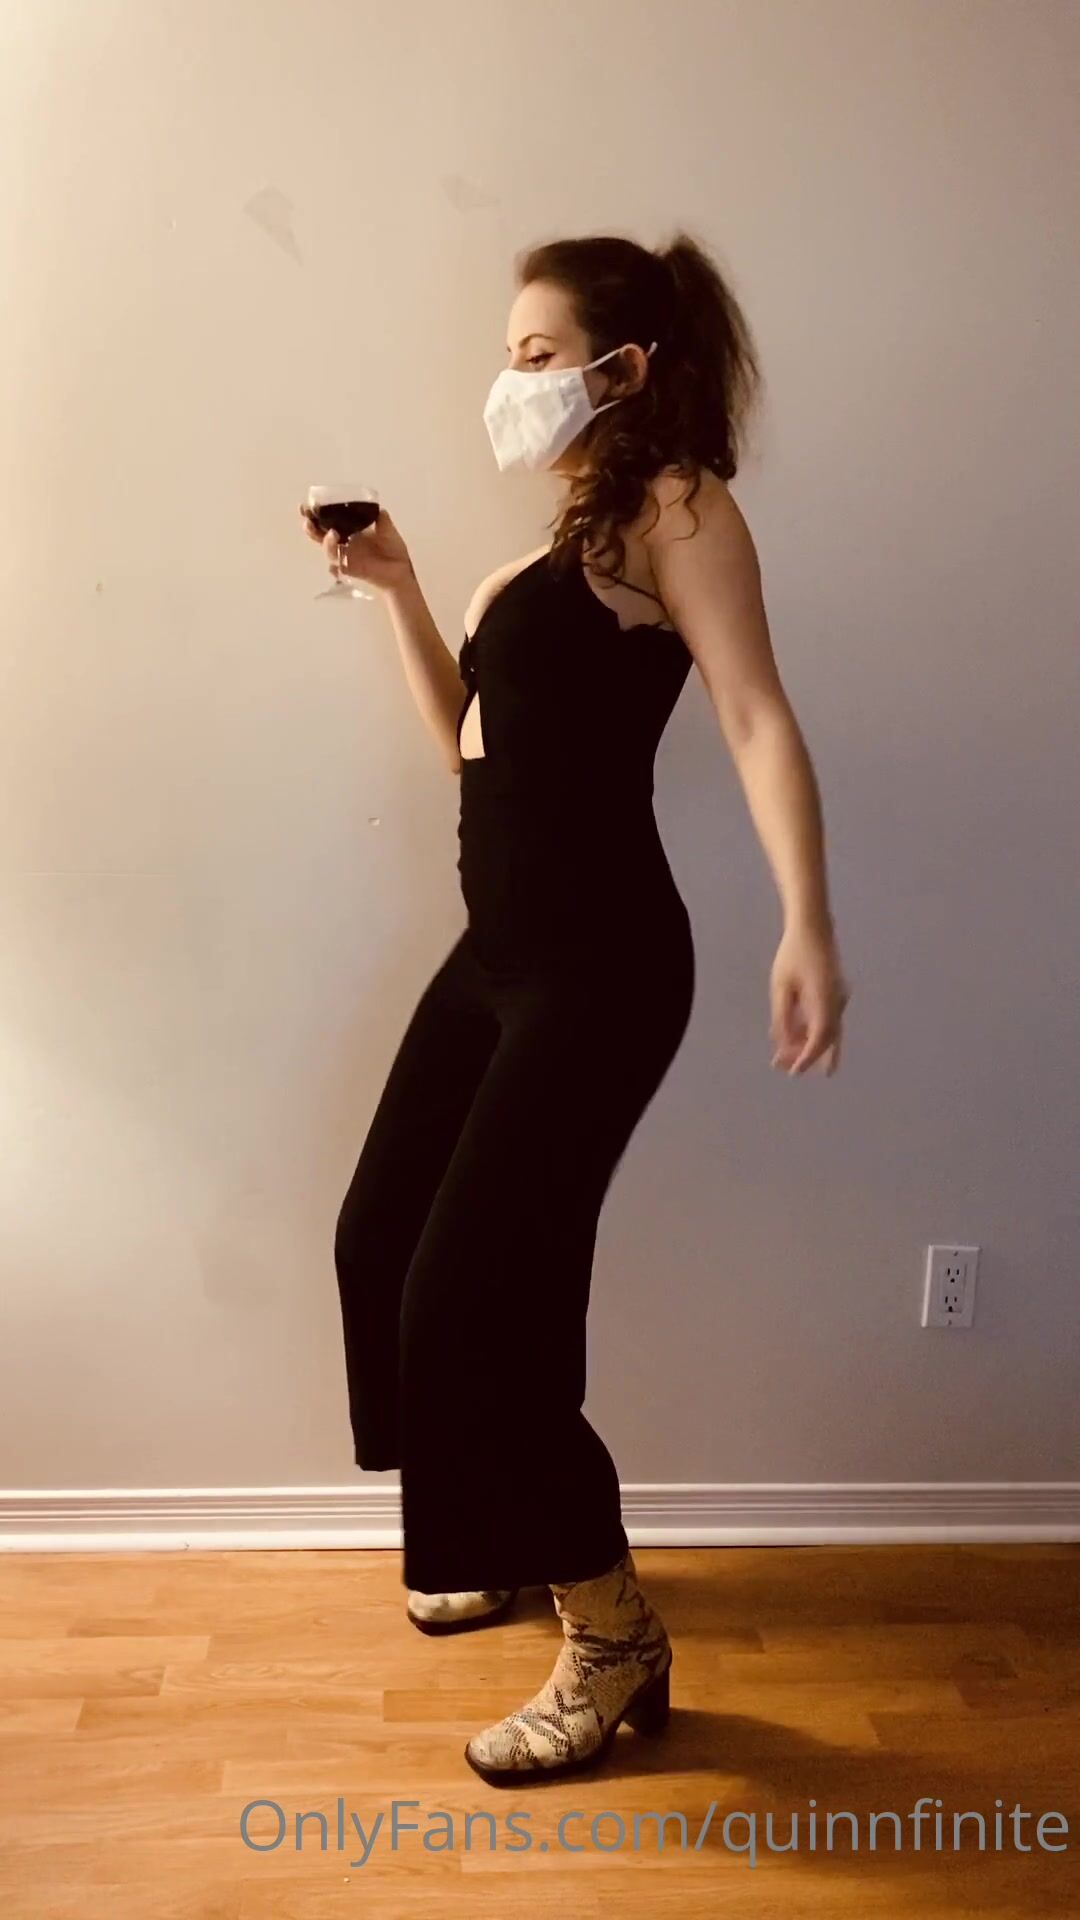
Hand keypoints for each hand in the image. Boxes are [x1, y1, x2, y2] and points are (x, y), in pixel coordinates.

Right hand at [298, 501, 413, 594]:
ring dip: (326, 543)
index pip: (327, 521)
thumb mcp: (388, 530)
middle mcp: (344, 543)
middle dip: (310, 527)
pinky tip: (337, 565)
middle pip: (320, 535)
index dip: (315, 514)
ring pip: (328, 551)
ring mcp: (346, 557)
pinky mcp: (351, 571)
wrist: (401, 571)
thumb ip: (381, 519)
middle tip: (308, 520)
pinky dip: (335, 567)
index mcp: (349, 531)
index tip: (306, 506)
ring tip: (333, 534)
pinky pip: (338, 570)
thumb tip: (378, 508)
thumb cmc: (393, 550)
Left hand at [769, 917, 850, 1076]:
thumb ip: (783, 1017)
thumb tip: (783, 1044)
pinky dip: (811, 1031)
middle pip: (827, 1040)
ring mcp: (838, 999)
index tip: (793, 1071)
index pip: (819, 1039)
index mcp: (825, 1001)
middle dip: (808, 1057)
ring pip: (828, 1031)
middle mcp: (837, 1003)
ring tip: (787, 1057)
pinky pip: (826, 1020)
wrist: (814, 927)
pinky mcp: (834, 995)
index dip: (807, 1058)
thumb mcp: (781, 987)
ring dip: (809, 1045)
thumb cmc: (793, 954)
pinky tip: (795, 1037)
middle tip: (786, 1069)